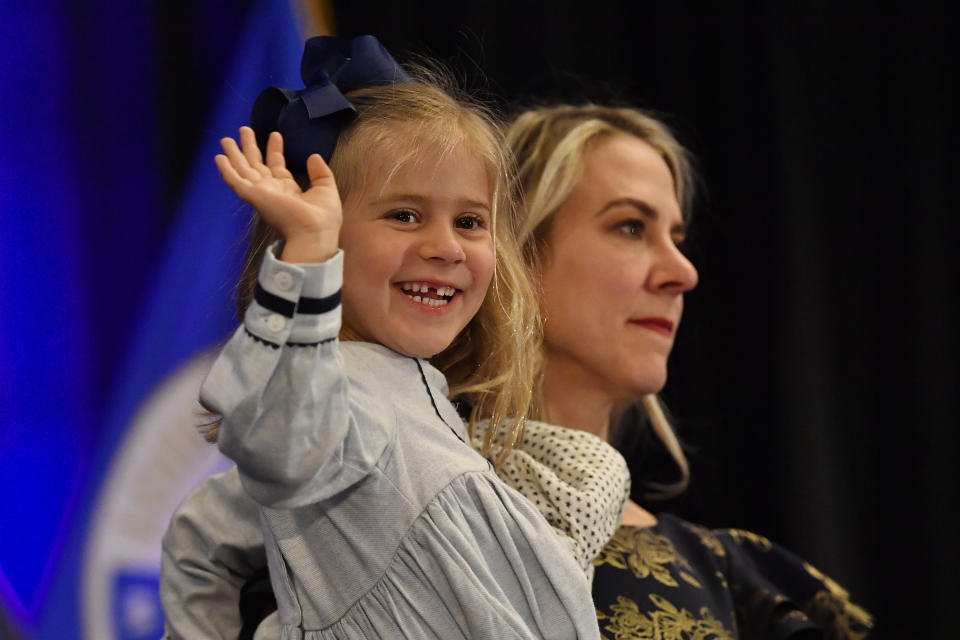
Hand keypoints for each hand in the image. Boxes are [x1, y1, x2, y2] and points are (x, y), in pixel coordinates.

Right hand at [215, 126, 341, 261]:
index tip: (275, 134)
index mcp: (288, 190)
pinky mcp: (253, 196)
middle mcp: (272, 190)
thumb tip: (314, 156)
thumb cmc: (323, 217)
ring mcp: (260, 193)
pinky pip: (235, 181)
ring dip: (234, 154)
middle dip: (249, 147)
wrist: (314, 232)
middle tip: (244, 129)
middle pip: (256, 164)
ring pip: (242, 169)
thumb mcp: (326, 189)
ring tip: (226, 138)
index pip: (277, 165)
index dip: (275, 149)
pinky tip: (219, 158)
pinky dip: (226, 170)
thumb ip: (320, 172)